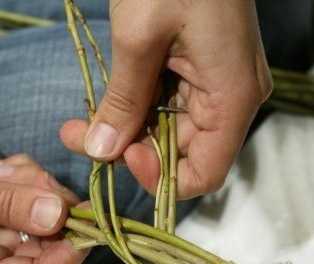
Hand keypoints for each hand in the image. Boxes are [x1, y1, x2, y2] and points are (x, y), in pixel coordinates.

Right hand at [0, 134, 88, 263]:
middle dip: (52, 208)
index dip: (71, 252)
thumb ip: (4, 202)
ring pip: (51, 220)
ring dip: (37, 188)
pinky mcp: (9, 221)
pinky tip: (0, 169)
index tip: (88, 215)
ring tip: (2, 170)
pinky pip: (40, 202)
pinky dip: (30, 180)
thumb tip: (57, 214)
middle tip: (34, 177)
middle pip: (53, 249)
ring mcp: (4, 244)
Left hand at [60, 0, 271, 198]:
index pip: (205, 174)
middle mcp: (232, 100)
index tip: (120, 153)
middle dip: (130, 151)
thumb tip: (100, 151)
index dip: (160, 178)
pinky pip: (169, 105)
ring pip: (171, 132)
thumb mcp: (139, 35)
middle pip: (184, 155)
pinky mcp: (203, 71)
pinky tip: (107, 97)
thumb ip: (122, 100)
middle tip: (81, 137)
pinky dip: (137, 107)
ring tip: (81, 121)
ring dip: (127, 129)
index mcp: (232, 98)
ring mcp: (219, 85)